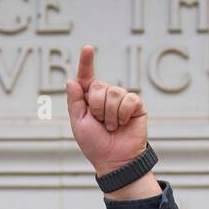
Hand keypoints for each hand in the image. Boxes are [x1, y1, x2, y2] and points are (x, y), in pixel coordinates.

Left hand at [66, 44, 147, 176]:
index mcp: (89, 99)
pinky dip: (123, 114)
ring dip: (110, 114)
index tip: (87, 48)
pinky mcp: (135, 105)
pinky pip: (129, 99)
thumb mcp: (78, 123)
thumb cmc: (95, 145)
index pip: (86, 77)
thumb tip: (72, 80)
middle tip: (100, 123)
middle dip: (96, 107)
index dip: (86, 62)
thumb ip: (75, 102)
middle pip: (99, 86)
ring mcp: (121, 100)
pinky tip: (124, 124)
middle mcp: (105, 96)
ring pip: (114, 93)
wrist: (115, 160)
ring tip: (112, 127)